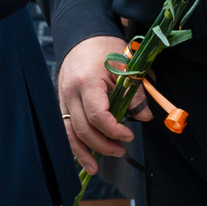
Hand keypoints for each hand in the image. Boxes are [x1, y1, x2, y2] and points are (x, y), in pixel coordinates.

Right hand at [56, 34, 147, 173]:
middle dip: (102, 145)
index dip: (114, 130)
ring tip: (95, 168)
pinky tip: (83, 156)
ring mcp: (62, 98)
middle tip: (121, 151)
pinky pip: (65, 128)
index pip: (98, 115)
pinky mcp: (61, 103)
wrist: (83, 37)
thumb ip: (135, 93)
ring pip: (68, 132)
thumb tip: (145, 117)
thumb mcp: (126, 67)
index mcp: (88, 81)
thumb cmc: (106, 49)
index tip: (130, 136)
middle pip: (82, 128)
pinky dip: (74, 144)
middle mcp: (70, 92)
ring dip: (83, 152)